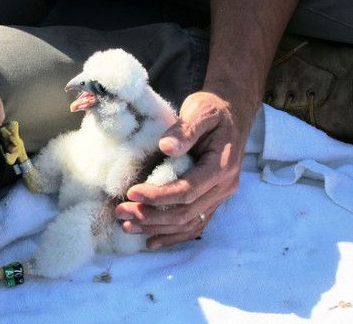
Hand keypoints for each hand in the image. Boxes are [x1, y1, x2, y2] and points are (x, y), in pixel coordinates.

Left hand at [115, 91, 253, 249]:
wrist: (233, 115)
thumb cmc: (213, 110)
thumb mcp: (200, 110)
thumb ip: (185, 129)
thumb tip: (165, 147)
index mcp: (221, 166)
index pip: (187, 190)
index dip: (158, 196)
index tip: (131, 193)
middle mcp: (224, 187)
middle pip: (186, 212)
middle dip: (151, 216)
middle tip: (120, 212)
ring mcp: (220, 197)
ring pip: (188, 223)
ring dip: (157, 229)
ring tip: (127, 226)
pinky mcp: (213, 201)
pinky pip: (195, 225)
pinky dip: (173, 236)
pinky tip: (151, 241)